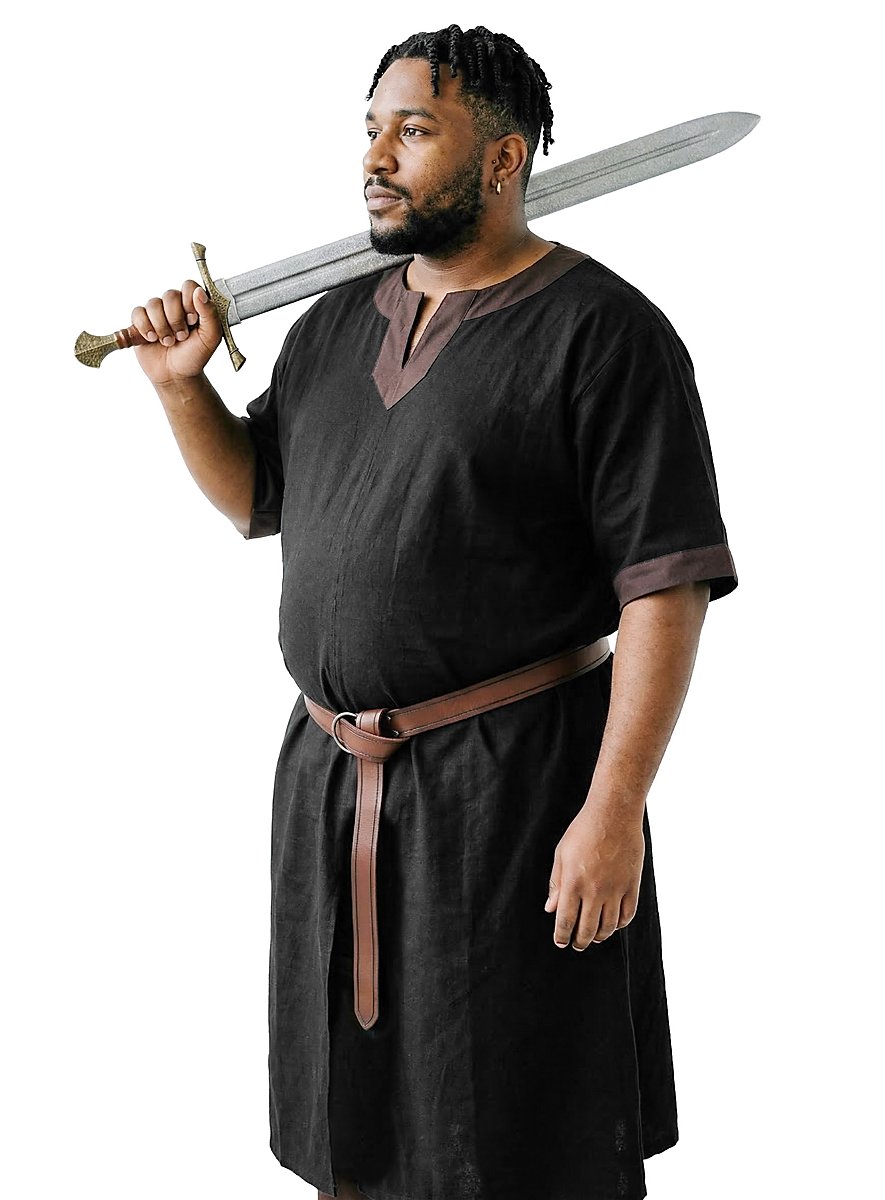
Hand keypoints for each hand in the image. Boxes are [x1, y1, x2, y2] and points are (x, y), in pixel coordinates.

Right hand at [131, 279, 222, 385]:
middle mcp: (174, 305)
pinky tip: (151, 339)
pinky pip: (137, 313)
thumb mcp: (211, 338)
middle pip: (170, 295)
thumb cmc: (195, 356)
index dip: (189, 301)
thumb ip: (210, 313)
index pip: (189, 286)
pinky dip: (144, 328)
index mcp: (193, 305)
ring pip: (153, 304)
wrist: (177, 375)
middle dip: (176, 320)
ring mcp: (157, 312)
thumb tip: (199, 292)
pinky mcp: (141, 321)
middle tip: (181, 337)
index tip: (193, 320)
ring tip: (168, 342)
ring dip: (161, 327)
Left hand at [544, 803, 644, 948]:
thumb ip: (556, 884)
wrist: (613, 815)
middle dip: (580, 941)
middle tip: (577, 945)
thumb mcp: (561, 855)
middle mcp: (594, 891)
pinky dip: (620, 924)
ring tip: (594, 937)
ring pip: (609, 926)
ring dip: (599, 936)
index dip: (562, 936)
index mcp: (573, 883)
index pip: (566, 921)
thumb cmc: (583, 831)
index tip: (561, 942)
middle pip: (587, 929)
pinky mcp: (632, 886)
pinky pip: (627, 914)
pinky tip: (613, 924)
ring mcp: (615, 890)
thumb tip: (551, 908)